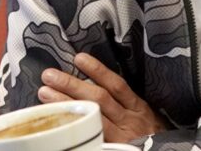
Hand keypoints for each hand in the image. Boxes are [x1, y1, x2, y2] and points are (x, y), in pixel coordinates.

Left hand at [39, 52, 167, 142]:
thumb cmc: (154, 135)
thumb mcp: (148, 116)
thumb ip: (128, 103)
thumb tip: (100, 83)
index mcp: (138, 108)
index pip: (116, 84)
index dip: (97, 70)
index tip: (79, 58)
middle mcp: (129, 120)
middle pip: (98, 99)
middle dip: (72, 85)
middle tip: (50, 75)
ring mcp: (120, 136)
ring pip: (92, 116)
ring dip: (66, 103)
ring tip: (45, 92)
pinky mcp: (114, 147)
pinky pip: (93, 135)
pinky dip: (76, 126)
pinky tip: (59, 121)